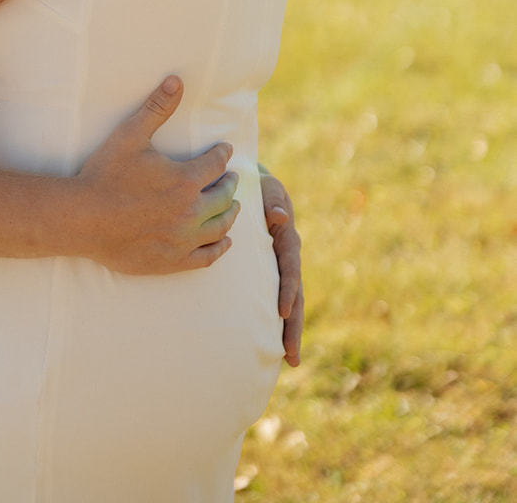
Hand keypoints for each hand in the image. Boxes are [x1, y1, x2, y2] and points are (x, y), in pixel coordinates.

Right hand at [73, 77, 238, 275]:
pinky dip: (220, 247)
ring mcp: (183, 239)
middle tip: (232, 178)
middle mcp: (191, 211)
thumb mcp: (130, 134)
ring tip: (233, 207)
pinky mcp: (173, 261)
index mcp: (185, 180)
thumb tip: (176, 80)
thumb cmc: (105, 174)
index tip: (225, 150)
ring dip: (230, 214)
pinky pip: (207, 257)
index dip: (222, 153)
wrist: (83, 218)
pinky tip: (224, 241)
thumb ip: (157, 108)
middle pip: (224, 196)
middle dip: (230, 184)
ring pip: (220, 227)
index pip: (216, 163)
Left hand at [261, 173, 302, 364]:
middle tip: (292, 355)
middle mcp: (287, 258)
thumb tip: (279, 217)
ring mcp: (279, 267)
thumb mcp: (268, 187)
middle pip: (295, 296)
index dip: (288, 290)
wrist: (250, 183)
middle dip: (294, 326)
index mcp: (287, 239)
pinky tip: (273, 346)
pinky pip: (273, 298)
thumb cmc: (259, 185)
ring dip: (291, 331)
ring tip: (291, 361)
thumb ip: (273, 199)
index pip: (290, 269)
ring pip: (290, 303)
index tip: (284, 312)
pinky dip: (276, 321)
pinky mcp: (268, 272)